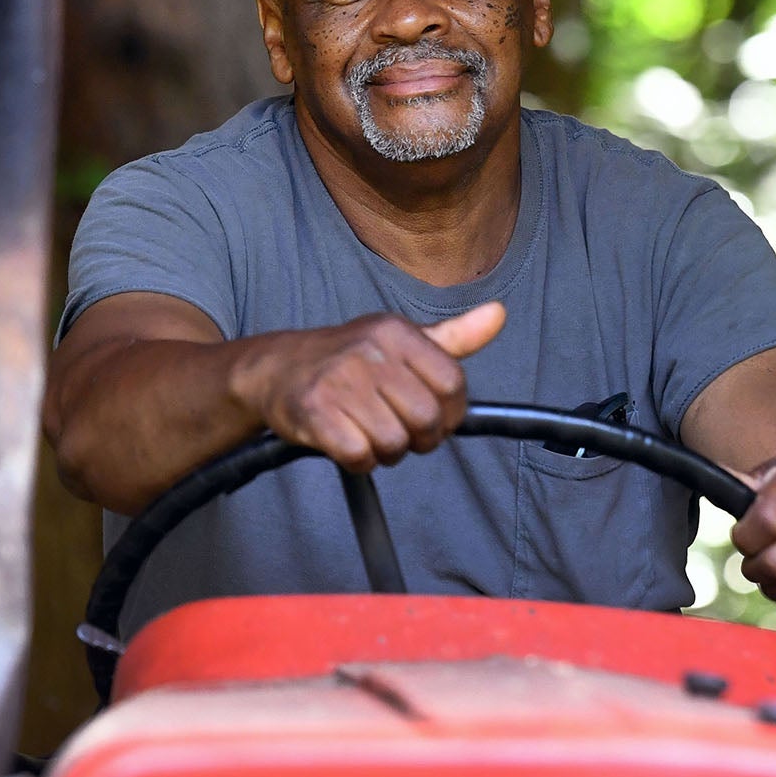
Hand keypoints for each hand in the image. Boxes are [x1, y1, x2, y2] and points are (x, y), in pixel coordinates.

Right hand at [230, 302, 506, 473]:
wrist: (276, 368)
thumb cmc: (347, 359)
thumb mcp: (400, 340)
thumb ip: (452, 337)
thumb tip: (499, 314)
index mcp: (396, 332)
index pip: (452, 384)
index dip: (451, 413)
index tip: (434, 418)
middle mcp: (369, 351)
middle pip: (427, 420)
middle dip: (419, 439)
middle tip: (398, 431)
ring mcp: (340, 382)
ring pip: (395, 444)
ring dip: (386, 453)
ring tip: (368, 434)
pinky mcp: (315, 413)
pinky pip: (360, 457)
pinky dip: (359, 462)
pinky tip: (347, 442)